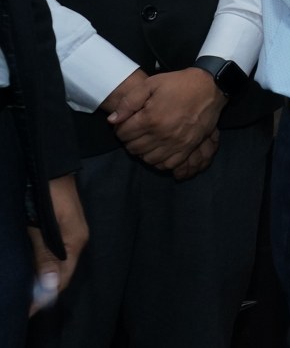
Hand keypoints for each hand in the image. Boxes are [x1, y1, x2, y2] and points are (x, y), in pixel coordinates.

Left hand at [27, 175, 85, 314]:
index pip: (62, 278)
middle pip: (61, 274)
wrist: (52, 168)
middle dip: (44, 291)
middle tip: (24, 306)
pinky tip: (32, 272)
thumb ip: (46, 254)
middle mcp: (76, 241)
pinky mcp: (61, 230)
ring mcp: (70, 236)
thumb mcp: (44, 225)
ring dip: (42, 280)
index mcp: (76, 241)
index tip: (27, 311)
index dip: (45, 296)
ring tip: (26, 294)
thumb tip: (49, 286)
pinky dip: (42, 267)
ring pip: (56, 265)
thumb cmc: (49, 194)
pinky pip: (54, 255)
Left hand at [109, 68, 225, 171]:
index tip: (126, 122)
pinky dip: (159, 161)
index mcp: (150, 118)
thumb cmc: (179, 83)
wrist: (210, 87)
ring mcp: (176, 143)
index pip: (123, 134)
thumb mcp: (151, 84)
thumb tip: (113, 120)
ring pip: (148, 159)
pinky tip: (159, 150)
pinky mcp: (188, 147)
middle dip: (130, 140)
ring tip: (147, 140)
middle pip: (134, 148)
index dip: (120, 128)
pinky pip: (167, 164)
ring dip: (143, 151)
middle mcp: (162, 134)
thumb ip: (129, 102)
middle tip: (136, 131)